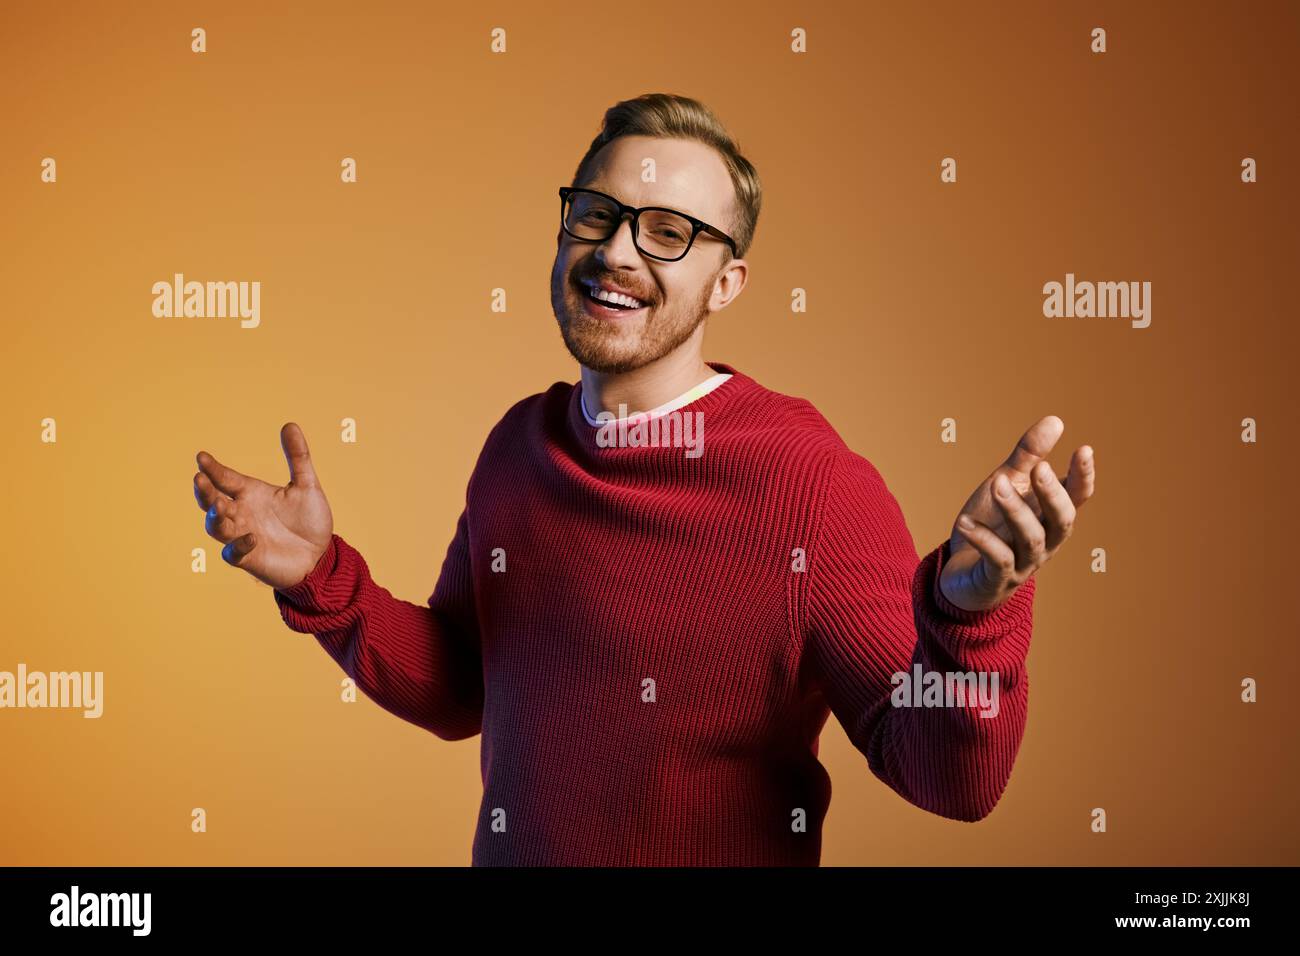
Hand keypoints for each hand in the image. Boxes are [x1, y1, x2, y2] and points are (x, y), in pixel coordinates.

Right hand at [193, 422, 333, 589]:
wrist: (320, 556)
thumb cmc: (309, 521)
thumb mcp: (307, 486)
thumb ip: (298, 457)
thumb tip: (290, 424)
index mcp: (251, 493)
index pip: (226, 478)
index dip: (213, 468)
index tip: (202, 457)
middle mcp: (242, 513)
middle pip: (213, 501)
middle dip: (205, 491)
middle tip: (200, 479)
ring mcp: (242, 536)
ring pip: (216, 526)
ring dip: (214, 517)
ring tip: (218, 507)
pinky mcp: (249, 558)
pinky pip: (234, 553)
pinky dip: (238, 545)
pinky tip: (251, 537)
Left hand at [939, 415, 1094, 612]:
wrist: (962, 573)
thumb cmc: (992, 525)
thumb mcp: (1006, 484)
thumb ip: (1028, 456)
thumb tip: (1056, 420)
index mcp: (1049, 516)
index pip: (1077, 497)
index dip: (1084, 476)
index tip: (1085, 449)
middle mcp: (1045, 541)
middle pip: (1062, 521)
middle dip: (1053, 494)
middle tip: (1040, 468)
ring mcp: (1023, 562)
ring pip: (1031, 539)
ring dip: (1015, 510)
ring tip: (997, 484)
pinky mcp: (997, 579)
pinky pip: (997, 560)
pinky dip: (983, 539)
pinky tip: (966, 522)